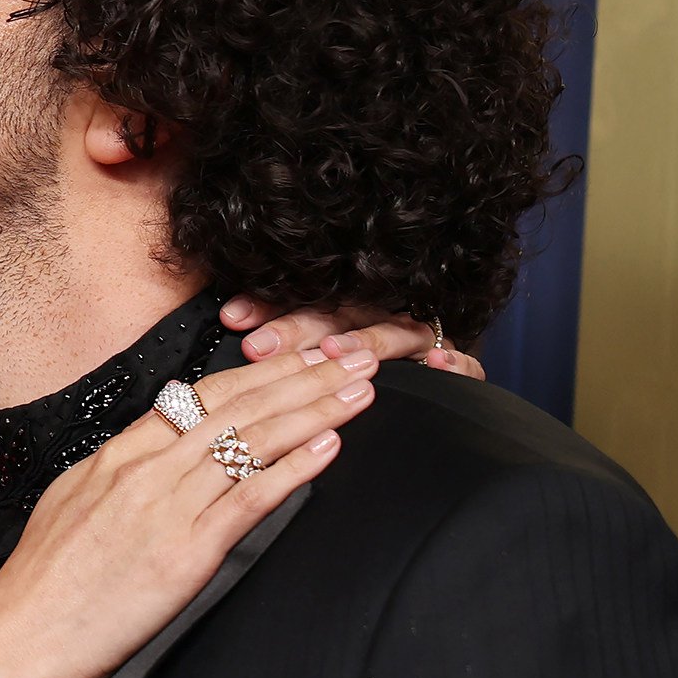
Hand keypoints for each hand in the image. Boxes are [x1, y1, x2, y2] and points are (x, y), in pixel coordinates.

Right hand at [0, 346, 373, 677]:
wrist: (19, 639)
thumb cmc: (41, 587)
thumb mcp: (71, 506)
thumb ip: (117, 477)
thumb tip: (150, 458)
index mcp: (117, 456)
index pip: (200, 396)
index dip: (258, 371)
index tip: (299, 355)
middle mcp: (145, 471)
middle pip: (237, 406)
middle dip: (302, 377)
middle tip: (350, 355)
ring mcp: (166, 508)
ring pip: (252, 441)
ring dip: (314, 411)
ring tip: (357, 390)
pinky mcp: (186, 554)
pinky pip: (250, 498)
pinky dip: (294, 468)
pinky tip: (328, 447)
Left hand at [221, 296, 485, 380]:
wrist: (432, 372)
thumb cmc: (350, 371)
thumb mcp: (311, 357)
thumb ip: (271, 357)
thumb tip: (218, 346)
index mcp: (338, 315)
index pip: (299, 305)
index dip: (266, 309)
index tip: (232, 317)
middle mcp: (376, 319)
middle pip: (339, 316)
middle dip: (299, 329)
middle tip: (262, 344)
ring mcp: (416, 338)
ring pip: (391, 332)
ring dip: (364, 339)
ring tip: (335, 350)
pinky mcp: (452, 362)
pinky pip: (459, 361)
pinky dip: (452, 362)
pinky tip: (435, 364)